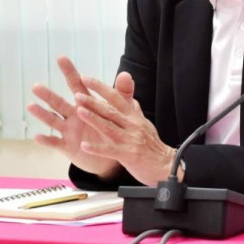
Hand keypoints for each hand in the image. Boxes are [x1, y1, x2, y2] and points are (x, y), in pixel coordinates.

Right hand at [27, 56, 122, 177]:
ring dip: (42, 114)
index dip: (69, 71)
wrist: (112, 153)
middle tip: (36, 86)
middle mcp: (74, 115)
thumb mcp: (119, 110)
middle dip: (48, 95)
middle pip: (59, 102)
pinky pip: (55, 143)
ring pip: (53, 120)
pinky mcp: (68, 146)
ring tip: (30, 106)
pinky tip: (37, 136)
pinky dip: (46, 140)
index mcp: (86, 103)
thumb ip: (122, 93)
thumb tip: (126, 74)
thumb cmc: (112, 127)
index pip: (76, 84)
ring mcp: (69, 130)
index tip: (61, 58)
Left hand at [74, 72, 176, 186]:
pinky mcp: (128, 155)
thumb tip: (129, 99)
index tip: (86, 79)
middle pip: (110, 111)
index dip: (101, 87)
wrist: (165, 164)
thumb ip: (134, 111)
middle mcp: (132, 125)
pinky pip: (110, 151)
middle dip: (93, 102)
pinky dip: (96, 148)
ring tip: (79, 111)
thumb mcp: (144, 123)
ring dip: (93, 119)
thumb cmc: (152, 145)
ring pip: (109, 127)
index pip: (116, 97)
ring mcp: (130, 140)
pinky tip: (84, 146)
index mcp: (133, 116)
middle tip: (77, 95)